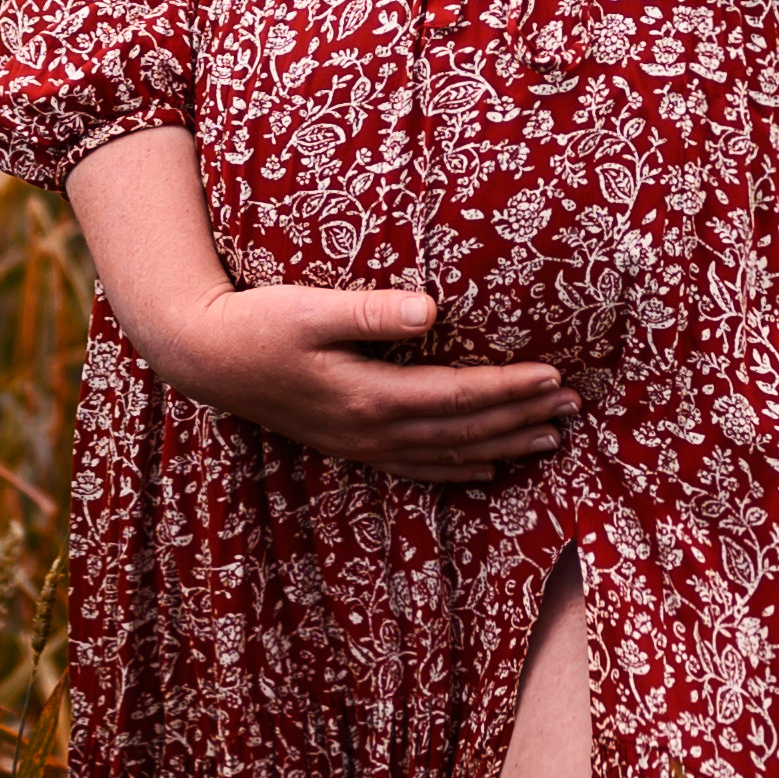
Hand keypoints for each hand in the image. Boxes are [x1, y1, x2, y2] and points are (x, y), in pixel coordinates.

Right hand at [161, 278, 578, 486]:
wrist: (204, 358)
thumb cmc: (258, 323)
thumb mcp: (310, 307)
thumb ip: (372, 310)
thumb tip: (432, 310)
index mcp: (369, 396)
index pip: (458, 396)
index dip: (509, 388)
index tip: (555, 376)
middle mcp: (371, 430)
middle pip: (464, 431)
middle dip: (521, 419)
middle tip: (573, 409)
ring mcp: (361, 444)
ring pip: (447, 454)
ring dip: (502, 446)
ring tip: (549, 439)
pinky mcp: (350, 443)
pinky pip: (417, 467)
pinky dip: (458, 469)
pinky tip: (485, 470)